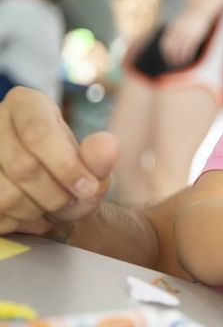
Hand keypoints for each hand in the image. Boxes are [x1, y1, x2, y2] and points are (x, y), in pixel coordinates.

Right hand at [0, 87, 116, 235]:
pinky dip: (14, 222)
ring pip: (2, 193)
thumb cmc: (66, 171)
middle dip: (55, 196)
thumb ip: (99, 158)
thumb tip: (109, 145)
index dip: (66, 166)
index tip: (88, 188)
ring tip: (46, 207)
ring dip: (32, 211)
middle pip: (22, 167)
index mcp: (25, 104)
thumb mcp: (89, 164)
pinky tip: (26, 215)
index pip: (38, 132)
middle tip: (69, 201)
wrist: (42, 188)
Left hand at [160, 6, 211, 66]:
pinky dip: (187, 56)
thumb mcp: (180, 21)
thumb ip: (175, 29)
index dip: (165, 51)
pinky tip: (188, 59)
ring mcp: (186, 35)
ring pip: (180, 51)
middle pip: (171, 48)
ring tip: (180, 63)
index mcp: (173, 28)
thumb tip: (173, 38)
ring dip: (179, 59)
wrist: (201, 8)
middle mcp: (178, 32)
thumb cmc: (191, 16)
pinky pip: (189, 49)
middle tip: (171, 62)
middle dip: (170, 57)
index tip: (166, 56)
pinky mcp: (195, 37)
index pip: (165, 43)